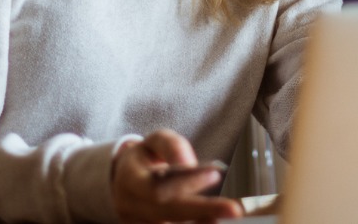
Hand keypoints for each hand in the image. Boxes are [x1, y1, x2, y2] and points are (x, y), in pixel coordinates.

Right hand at [111, 129, 242, 222]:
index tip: (215, 173)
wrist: (123, 181)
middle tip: (234, 209)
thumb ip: (171, 146)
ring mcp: (137, 223)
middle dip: (202, 210)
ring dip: (200, 223)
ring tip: (226, 216)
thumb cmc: (145, 159)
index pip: (157, 186)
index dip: (185, 183)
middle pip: (168, 213)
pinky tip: (212, 221)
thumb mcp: (154, 142)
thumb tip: (188, 163)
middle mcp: (131, 206)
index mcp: (130, 179)